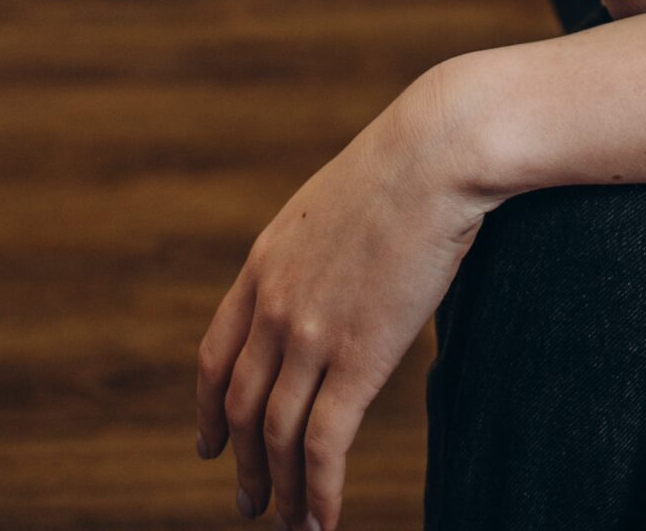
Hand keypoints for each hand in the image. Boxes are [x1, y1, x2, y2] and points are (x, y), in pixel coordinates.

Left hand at [194, 64, 517, 530]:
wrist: (436, 151)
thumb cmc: (407, 165)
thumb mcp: (338, 202)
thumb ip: (321, 248)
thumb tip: (338, 272)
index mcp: (265, 263)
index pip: (216, 356)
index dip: (209, 409)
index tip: (209, 442)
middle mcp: (274, 304)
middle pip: (242, 406)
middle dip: (243, 463)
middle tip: (249, 502)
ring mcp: (311, 333)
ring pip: (277, 436)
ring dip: (280, 491)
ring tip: (289, 525)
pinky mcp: (358, 358)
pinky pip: (323, 445)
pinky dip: (318, 493)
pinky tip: (325, 520)